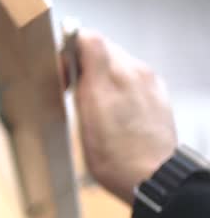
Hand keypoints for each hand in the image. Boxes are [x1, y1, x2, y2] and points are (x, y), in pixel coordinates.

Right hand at [72, 30, 176, 202]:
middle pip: (102, 51)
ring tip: (91, 106)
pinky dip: (116, 90)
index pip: (87, 38)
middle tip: (71, 93)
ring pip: (115, 66)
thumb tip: (78, 39)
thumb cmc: (116, 156)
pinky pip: (130, 82)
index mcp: (116, 73)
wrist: (153, 179)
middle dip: (83, 66)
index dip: (68, 52)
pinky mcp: (156, 97)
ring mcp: (149, 84)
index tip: (61, 74)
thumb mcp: (90, 112)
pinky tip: (112, 114)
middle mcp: (136, 72)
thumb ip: (87, 69)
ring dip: (99, 78)